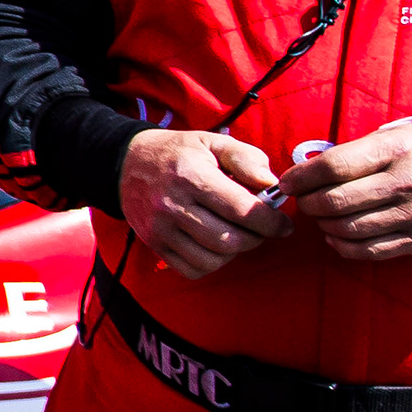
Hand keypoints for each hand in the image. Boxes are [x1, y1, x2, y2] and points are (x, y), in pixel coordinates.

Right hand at [117, 128, 287, 278]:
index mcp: (191, 175)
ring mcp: (160, 229)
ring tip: (239, 234)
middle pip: (230, 240)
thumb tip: (271, 184)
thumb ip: (246, 159)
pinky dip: (213, 263)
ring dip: (236, 252)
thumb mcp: (213, 142)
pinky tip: (216, 245)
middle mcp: (173, 205)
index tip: (283, 224)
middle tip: (262, 229)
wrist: (128, 164)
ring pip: (213, 259)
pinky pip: (193, 269)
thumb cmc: (180, 152)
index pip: (242, 210)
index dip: (271, 222)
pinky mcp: (154, 244)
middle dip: (256, 238)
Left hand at [282, 123, 411, 262]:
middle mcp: (406, 182)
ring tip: (322, 217)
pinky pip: (369, 252)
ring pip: (348, 229)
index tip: (288, 182)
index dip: (301, 177)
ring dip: (324, 225)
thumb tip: (308, 168)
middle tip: (304, 201)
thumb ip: (357, 151)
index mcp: (397, 149)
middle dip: (309, 204)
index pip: (334, 166)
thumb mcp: (400, 136)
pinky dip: (343, 246)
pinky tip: (337, 236)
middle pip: (335, 201)